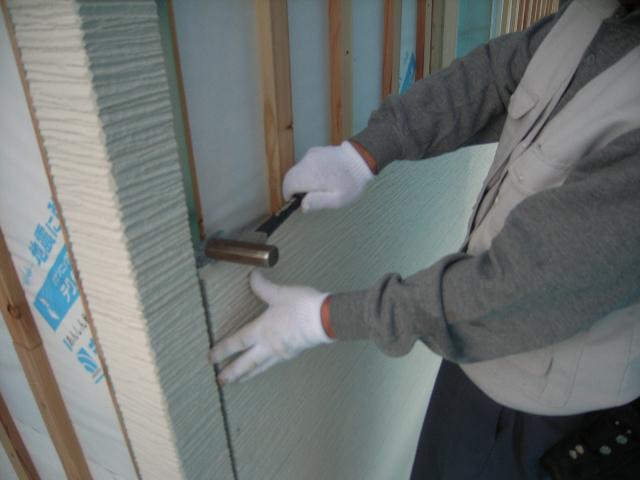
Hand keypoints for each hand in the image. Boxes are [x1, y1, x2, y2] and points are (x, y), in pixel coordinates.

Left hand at [209, 271, 333, 384]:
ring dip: (247, 375)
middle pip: (246, 363)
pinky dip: (264, 367)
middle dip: (232, 372)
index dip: (222, 350)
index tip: (210, 358)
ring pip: (260, 367)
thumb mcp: (280, 293)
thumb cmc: (303, 307)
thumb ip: (263, 287)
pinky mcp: (294, 352)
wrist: (326, 320)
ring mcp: (282, 352)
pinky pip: (273, 363)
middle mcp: (269, 345)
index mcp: (262, 331)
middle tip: (219, 382)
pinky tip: (266, 365)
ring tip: (238, 382)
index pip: (237, 342)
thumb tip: (252, 276)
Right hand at [282, 141, 373, 212]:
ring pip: (296, 170)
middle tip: (307, 197)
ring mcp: (311, 155)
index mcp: (312, 175)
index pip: (288, 184)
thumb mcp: (338, 199)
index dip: (288, 195)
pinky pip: (304, 164)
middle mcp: (308, 163)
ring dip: (300, 180)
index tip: (295, 201)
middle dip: (293, 188)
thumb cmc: (351, 183)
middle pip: (290, 177)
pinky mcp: (315, 151)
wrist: (361, 160)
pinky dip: (306, 172)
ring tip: (317, 187)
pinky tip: (320, 177)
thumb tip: (303, 206)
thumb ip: (318, 202)